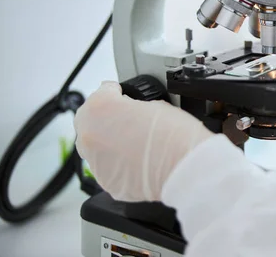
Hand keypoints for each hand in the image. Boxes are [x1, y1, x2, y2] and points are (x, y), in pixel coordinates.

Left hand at [73, 81, 212, 201]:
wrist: (186, 167)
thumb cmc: (175, 135)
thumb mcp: (155, 104)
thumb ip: (133, 107)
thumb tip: (132, 113)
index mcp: (100, 107)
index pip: (103, 92)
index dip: (116, 93)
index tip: (123, 96)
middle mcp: (89, 134)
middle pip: (91, 121)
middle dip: (106, 119)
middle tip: (128, 121)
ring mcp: (95, 161)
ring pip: (97, 147)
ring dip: (111, 143)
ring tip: (136, 144)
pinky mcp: (107, 183)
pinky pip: (109, 169)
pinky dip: (120, 164)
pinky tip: (139, 160)